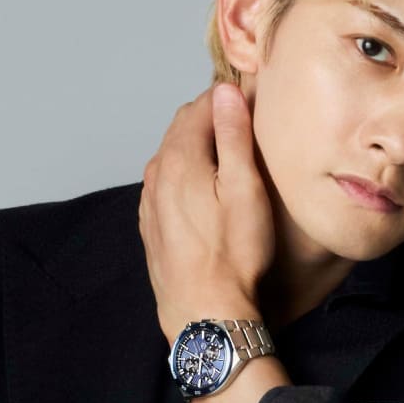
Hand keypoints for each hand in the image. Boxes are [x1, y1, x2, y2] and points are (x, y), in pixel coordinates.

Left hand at [139, 83, 275, 340]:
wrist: (204, 311)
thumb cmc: (233, 254)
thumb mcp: (244, 188)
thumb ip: (233, 135)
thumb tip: (226, 91)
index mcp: (178, 157)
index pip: (202, 106)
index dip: (229, 99)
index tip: (254, 103)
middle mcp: (156, 174)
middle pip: (183, 128)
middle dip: (212, 119)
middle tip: (245, 125)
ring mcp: (149, 201)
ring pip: (173, 156)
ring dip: (198, 148)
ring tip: (229, 157)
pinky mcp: (151, 224)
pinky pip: (166, 184)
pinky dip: (185, 175)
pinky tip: (206, 191)